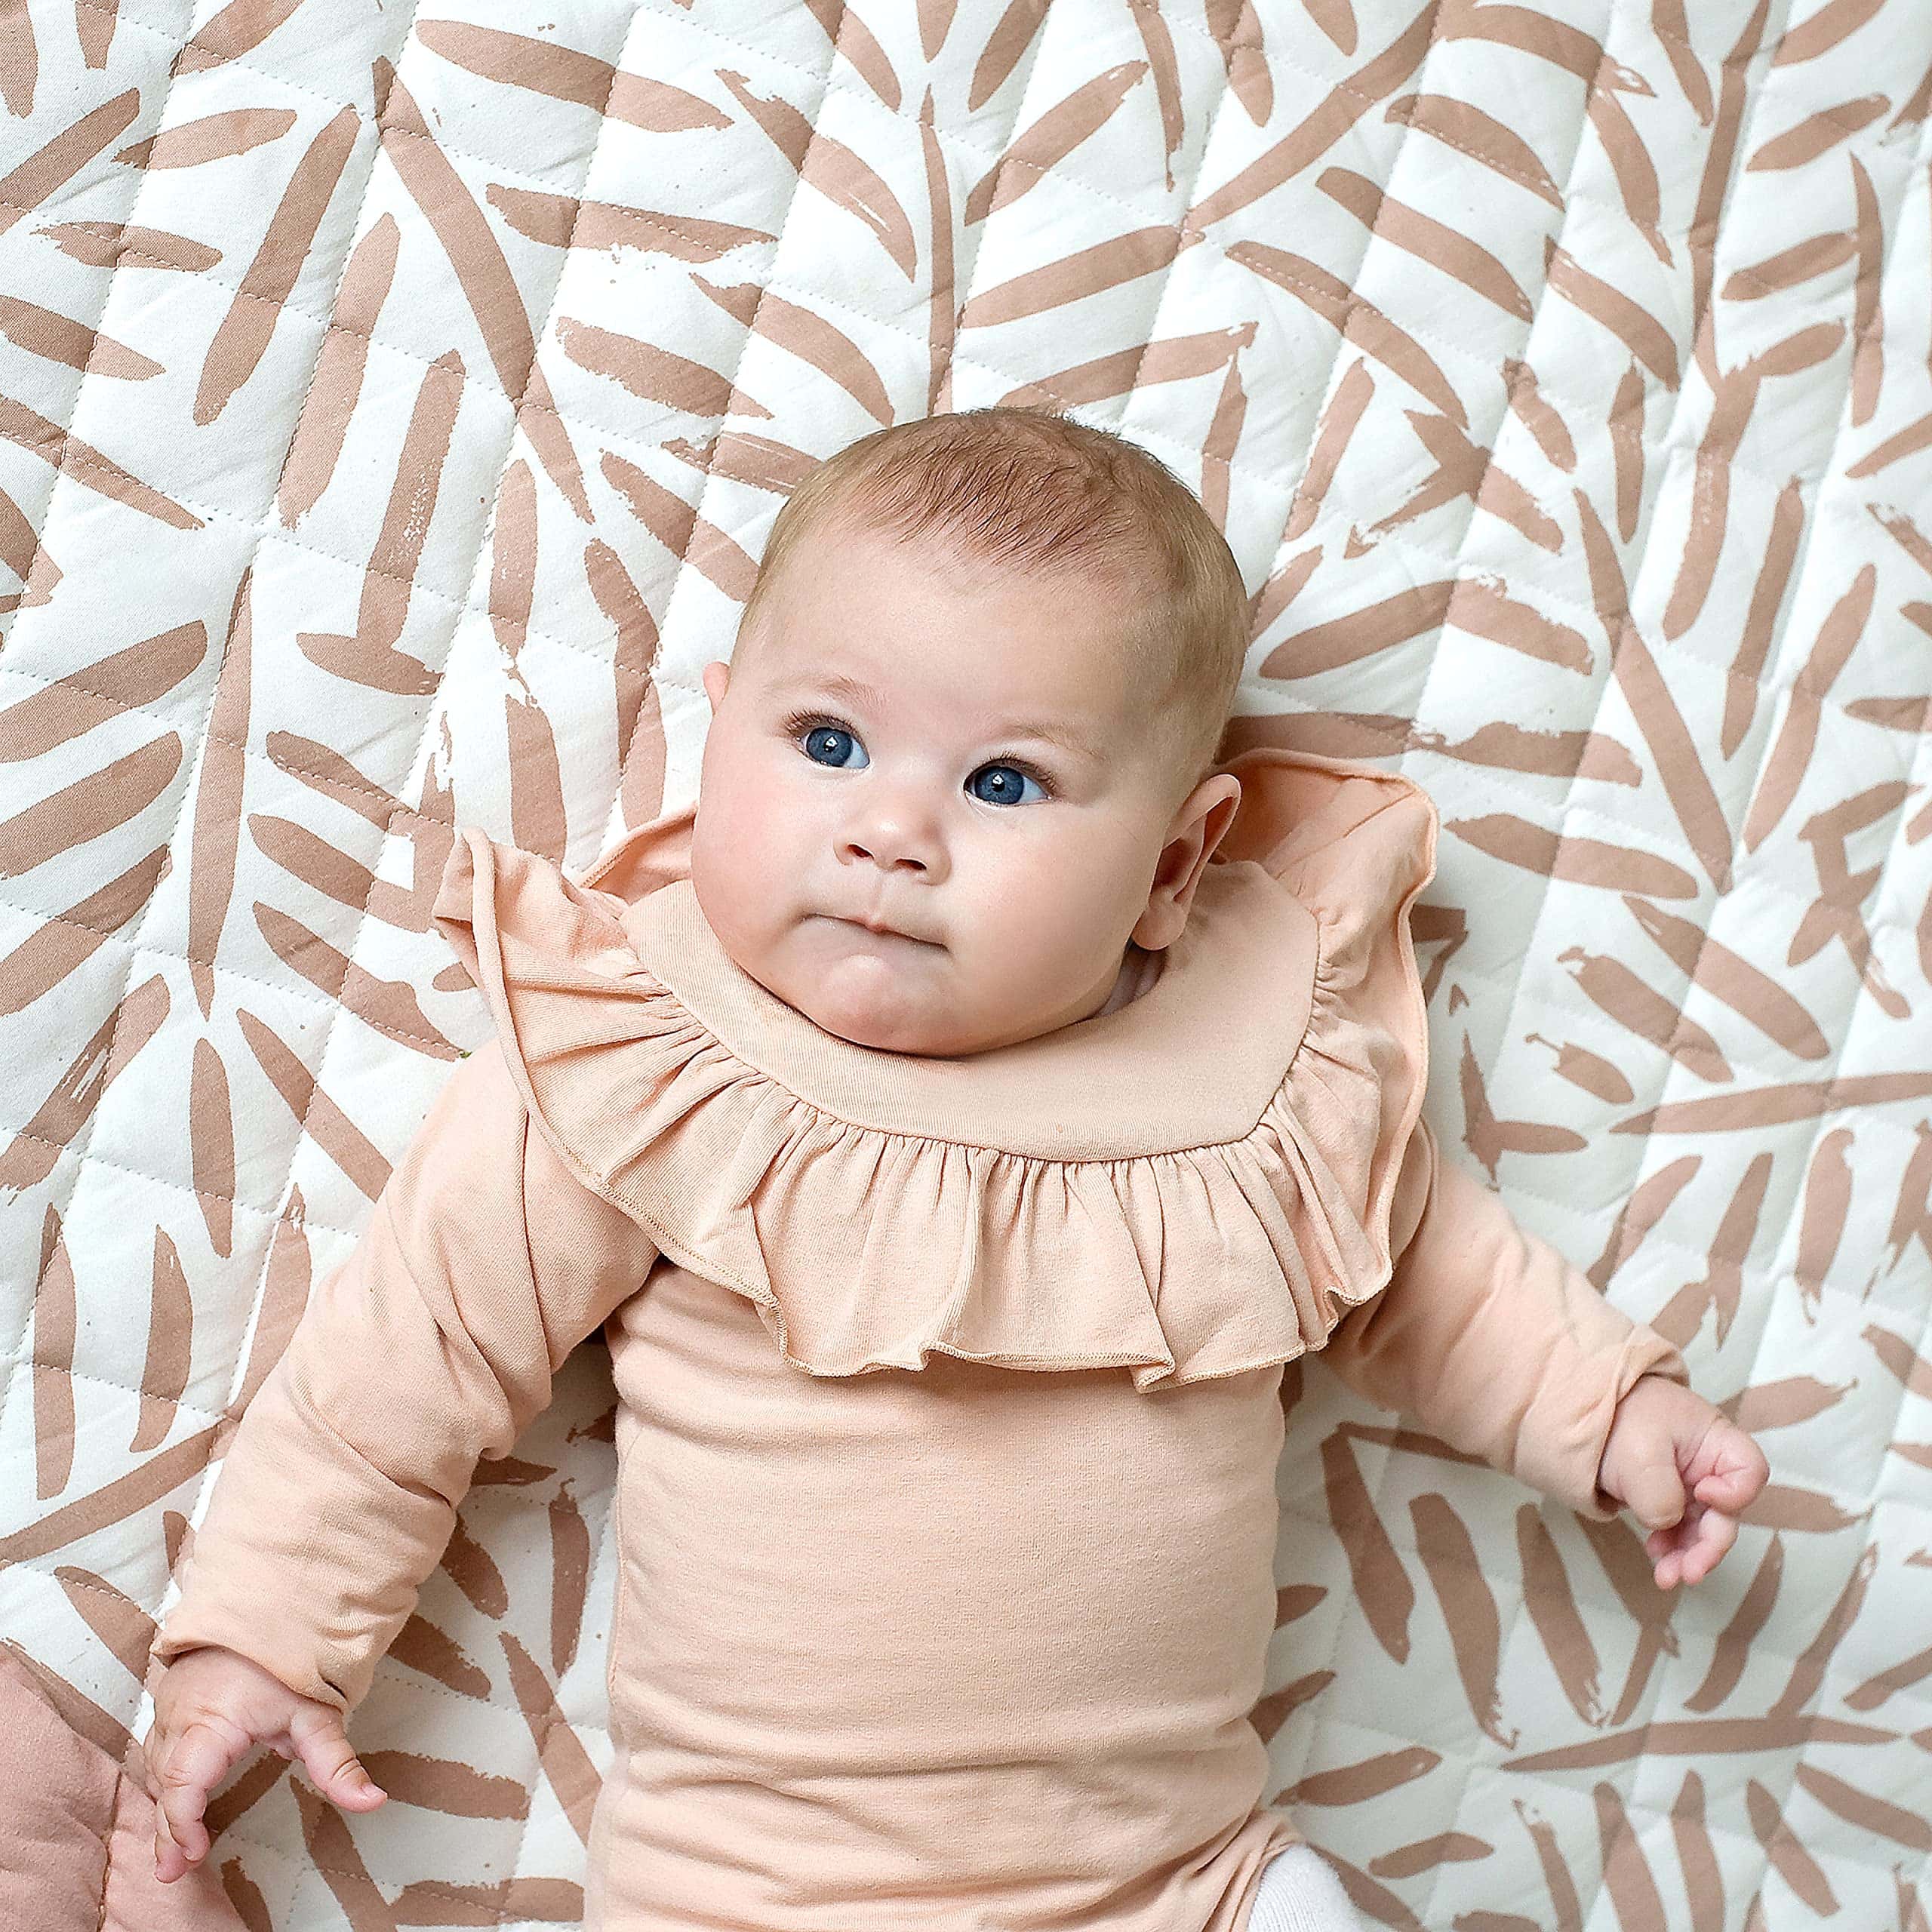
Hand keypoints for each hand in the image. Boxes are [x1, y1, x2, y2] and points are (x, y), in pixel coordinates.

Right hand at [142, 1645, 385, 1883]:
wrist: (267, 1604)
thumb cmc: (290, 1660)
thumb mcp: (317, 1713)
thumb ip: (337, 1763)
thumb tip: (371, 1801)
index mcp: (211, 1720)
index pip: (185, 1783)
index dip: (183, 1823)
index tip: (193, 1854)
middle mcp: (180, 1717)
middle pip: (167, 1783)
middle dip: (169, 1829)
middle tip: (174, 1871)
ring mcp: (170, 1708)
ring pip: (158, 1768)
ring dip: (166, 1808)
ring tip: (176, 1850)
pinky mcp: (171, 1703)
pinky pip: (159, 1750)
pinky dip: (165, 1781)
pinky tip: (175, 1805)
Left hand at [1596, 1374, 1768, 1589]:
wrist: (1578, 1410)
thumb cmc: (1618, 1418)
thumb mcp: (1639, 1454)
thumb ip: (1660, 1496)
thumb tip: (1665, 1525)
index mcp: (1715, 1441)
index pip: (1749, 1471)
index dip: (1734, 1493)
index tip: (1702, 1494)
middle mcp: (1709, 1465)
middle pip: (1726, 1512)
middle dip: (1708, 1547)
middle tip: (1689, 1573)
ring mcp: (1688, 1483)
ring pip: (1701, 1528)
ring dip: (1688, 1555)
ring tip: (1667, 1578)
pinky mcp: (1665, 1496)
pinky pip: (1677, 1528)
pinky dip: (1671, 1546)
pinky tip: (1657, 1557)